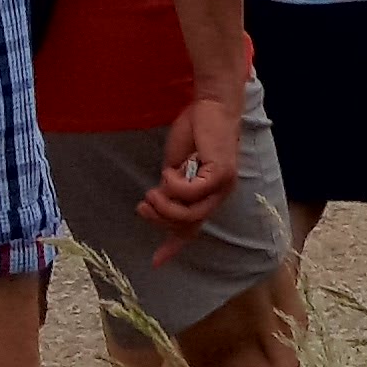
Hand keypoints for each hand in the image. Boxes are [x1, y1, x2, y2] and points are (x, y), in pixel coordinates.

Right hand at [137, 83, 244, 250]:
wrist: (211, 104)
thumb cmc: (195, 130)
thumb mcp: (177, 166)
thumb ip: (171, 188)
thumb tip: (159, 207)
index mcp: (209, 194)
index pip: (193, 227)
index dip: (174, 245)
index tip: (156, 262)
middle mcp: (220, 194)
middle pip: (187, 225)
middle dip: (160, 220)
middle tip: (143, 205)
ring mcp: (223, 186)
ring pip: (190, 214)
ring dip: (165, 206)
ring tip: (151, 193)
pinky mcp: (221, 174)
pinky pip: (191, 193)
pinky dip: (174, 186)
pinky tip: (169, 172)